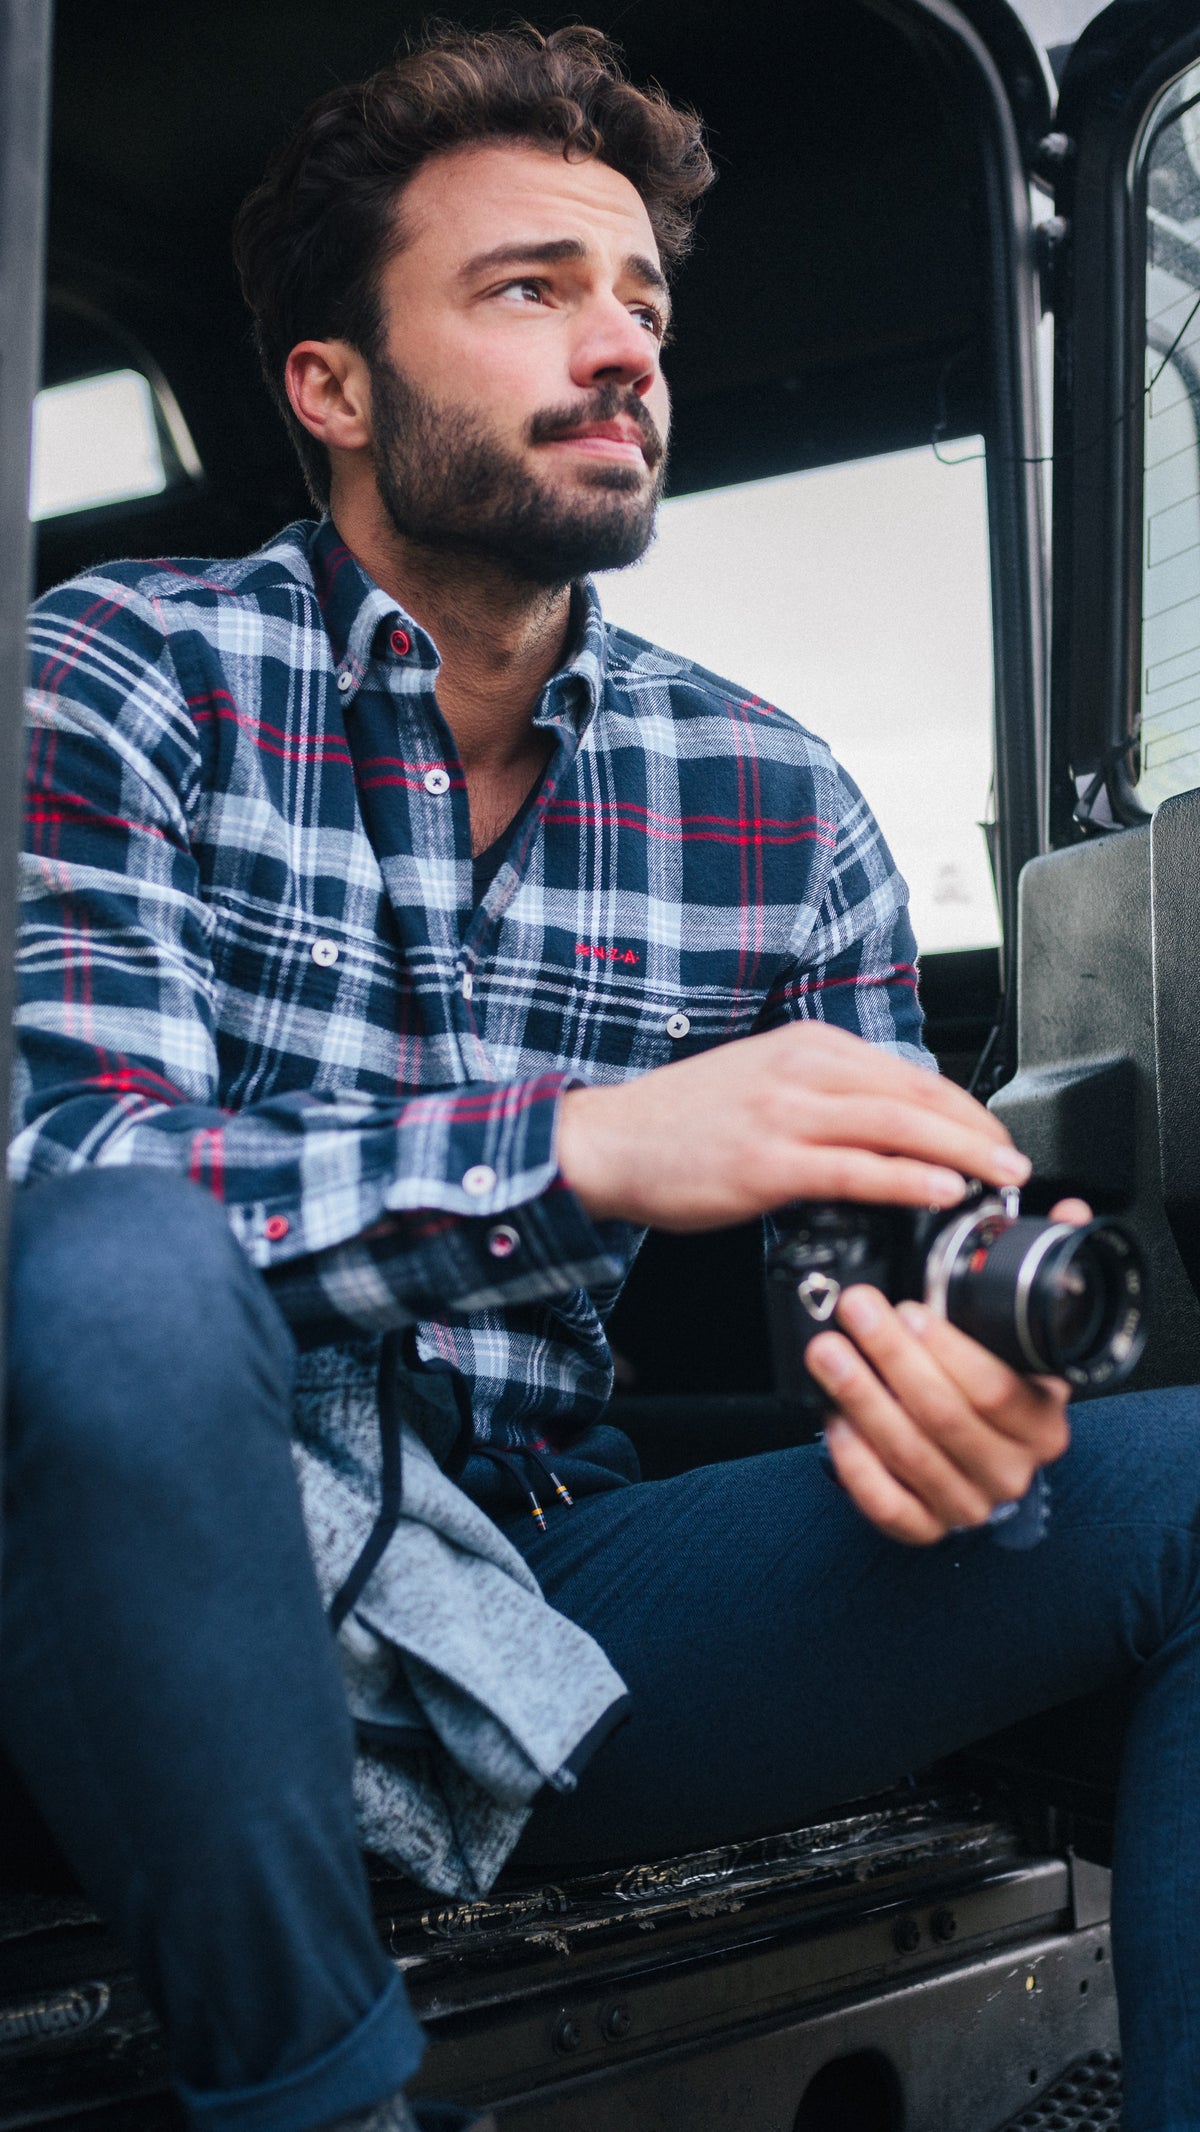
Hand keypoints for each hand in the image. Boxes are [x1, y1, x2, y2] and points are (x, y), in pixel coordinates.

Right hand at [557, 1023, 1030, 1230]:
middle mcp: (801, 1070)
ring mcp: (784, 1114)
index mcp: (806, 1047)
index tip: (992, 1137)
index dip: (962, 1108)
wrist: (607, 1142)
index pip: (906, 1074)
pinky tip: (940, 1191)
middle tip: (1015, 1161)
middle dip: (976, 1129)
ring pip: (897, 1126)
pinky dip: (907, 1178)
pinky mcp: (768, 1163)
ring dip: (960, 1152)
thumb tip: (884, 1132)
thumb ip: (822, 1099)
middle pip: (915, 1094)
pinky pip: (855, 1169)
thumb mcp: (761, 1085)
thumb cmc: (679, 1123)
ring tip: (999, 1177)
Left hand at [806, 1198, 1089, 1544]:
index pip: (995, 1388)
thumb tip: (1068, 1213)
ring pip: (909, 1454)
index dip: (949, 1349)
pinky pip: (886, 1504)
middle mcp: (1009, 1468)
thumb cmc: (998, 1392)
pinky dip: (856, 1463)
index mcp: (1041, 1421)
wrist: (983, 1464)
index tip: (909, 1307)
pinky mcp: (925, 1527)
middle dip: (891, 1357)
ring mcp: (967, 1502)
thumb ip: (1036, 1278)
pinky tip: (833, 1421)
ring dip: (861, 1397)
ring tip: (827, 1351)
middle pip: (944, 1415)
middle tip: (855, 1311)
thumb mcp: (1021, 1341)